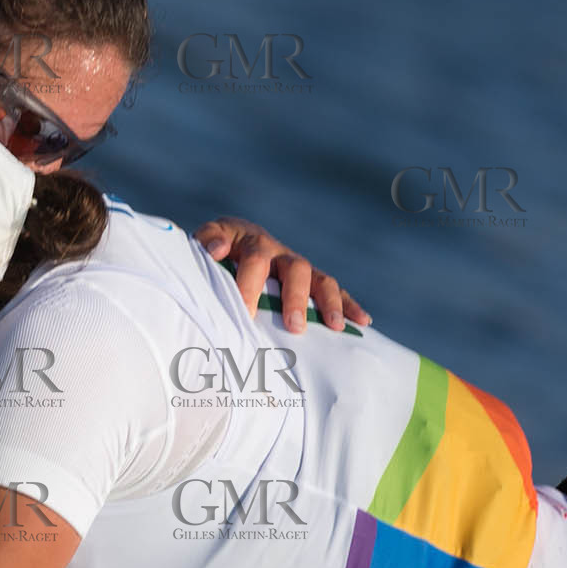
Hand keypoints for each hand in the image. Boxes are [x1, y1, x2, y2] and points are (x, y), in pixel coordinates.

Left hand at [194, 216, 370, 333]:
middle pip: (295, 269)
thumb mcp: (204, 240)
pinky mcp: (309, 279)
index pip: (255, 260)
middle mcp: (279, 251)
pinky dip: (349, 304)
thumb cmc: (212, 249)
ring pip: (319, 279)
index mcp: (251, 240)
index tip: (246, 312)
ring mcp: (296, 265)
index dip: (251, 285)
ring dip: (330, 302)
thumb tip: (218, 250)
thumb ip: (206, 242)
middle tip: (295, 326)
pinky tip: (363, 323)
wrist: (225, 241)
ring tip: (334, 327)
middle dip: (296, 298)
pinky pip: (333, 290)